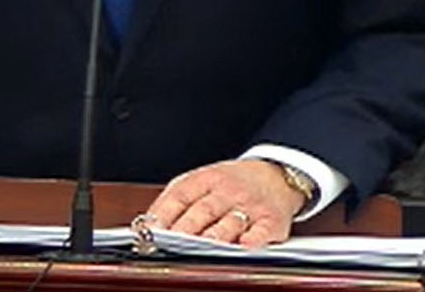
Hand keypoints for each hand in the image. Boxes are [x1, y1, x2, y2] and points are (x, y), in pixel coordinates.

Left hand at [144, 159, 303, 246]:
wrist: (276, 175)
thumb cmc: (233, 184)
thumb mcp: (204, 180)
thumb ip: (177, 199)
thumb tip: (148, 224)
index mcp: (207, 178)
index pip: (181, 195)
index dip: (164, 213)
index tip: (150, 230)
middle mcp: (228, 191)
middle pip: (203, 210)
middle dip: (185, 229)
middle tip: (170, 243)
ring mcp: (250, 205)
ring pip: (229, 223)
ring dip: (213, 237)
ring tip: (198, 249)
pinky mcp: (271, 220)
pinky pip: (261, 232)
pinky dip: (252, 241)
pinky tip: (242, 247)